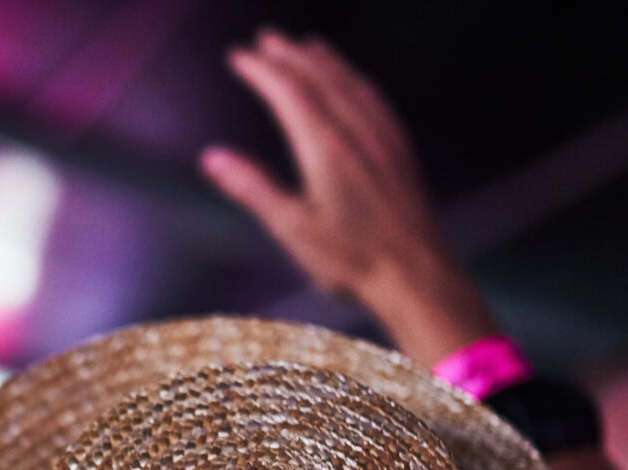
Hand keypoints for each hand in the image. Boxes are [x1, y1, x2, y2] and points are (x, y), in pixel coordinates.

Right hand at [200, 31, 495, 365]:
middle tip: (265, 39)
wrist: (416, 273)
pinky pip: (375, 98)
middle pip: (318, 77)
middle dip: (289, 56)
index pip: (288, 92)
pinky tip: (354, 82)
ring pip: (350, 82)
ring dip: (324, 60)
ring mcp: (382, 136)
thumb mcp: (291, 228)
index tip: (238, 56)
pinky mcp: (399, 149)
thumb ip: (251, 188)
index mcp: (324, 146)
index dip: (261, 70)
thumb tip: (211, 157)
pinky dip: (356, 79)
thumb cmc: (352, 259)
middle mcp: (355, 131)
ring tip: (306, 46)